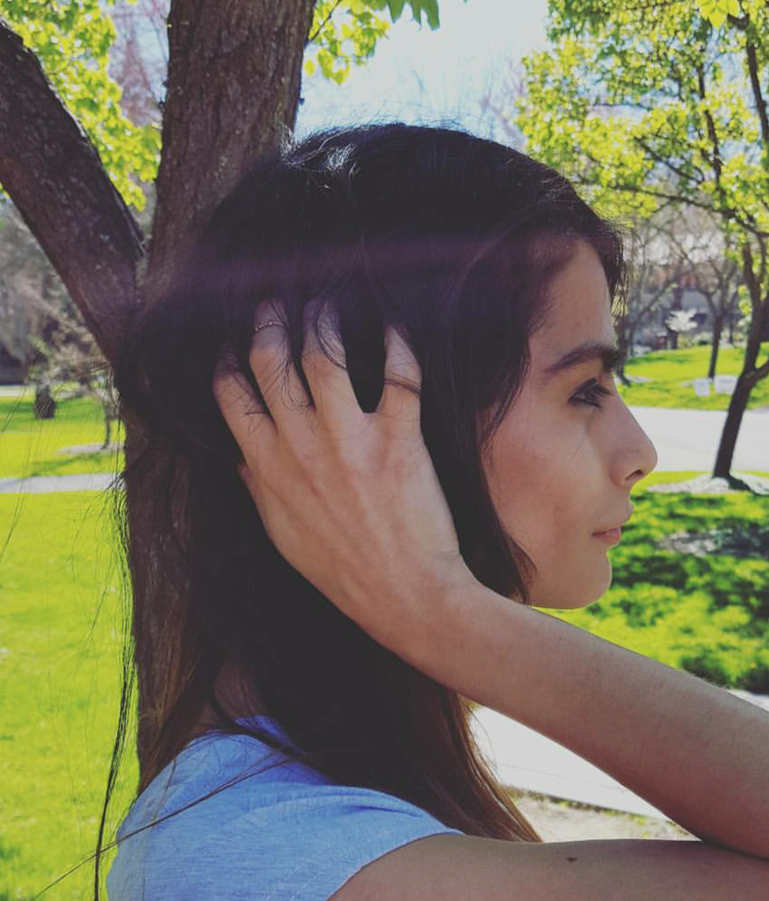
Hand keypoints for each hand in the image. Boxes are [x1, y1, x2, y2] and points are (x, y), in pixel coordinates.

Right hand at [212, 300, 476, 648]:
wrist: (405, 598)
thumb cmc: (344, 571)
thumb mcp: (284, 535)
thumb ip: (259, 488)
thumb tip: (238, 454)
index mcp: (269, 468)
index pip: (232, 395)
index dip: (230, 359)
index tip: (234, 341)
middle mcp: (303, 447)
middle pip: (271, 361)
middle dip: (269, 321)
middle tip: (277, 302)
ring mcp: (350, 442)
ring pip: (322, 354)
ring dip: (321, 319)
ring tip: (326, 303)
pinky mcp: (399, 441)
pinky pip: (397, 376)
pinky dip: (396, 344)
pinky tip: (393, 326)